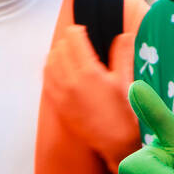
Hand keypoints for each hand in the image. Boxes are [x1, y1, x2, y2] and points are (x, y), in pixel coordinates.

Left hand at [44, 25, 138, 171]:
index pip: (74, 39)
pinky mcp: (57, 105)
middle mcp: (70, 81)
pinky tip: (60, 70)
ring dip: (58, 54)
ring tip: (69, 54)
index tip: (84, 30)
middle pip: (60, 48)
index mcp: (89, 72)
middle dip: (68, 42)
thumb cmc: (125, 113)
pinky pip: (46, 79)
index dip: (78, 31)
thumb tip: (124, 36)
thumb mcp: (126, 81)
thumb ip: (122, 55)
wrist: (116, 143)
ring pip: (50, 62)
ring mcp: (61, 94)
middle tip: (79, 42)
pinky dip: (51, 70)